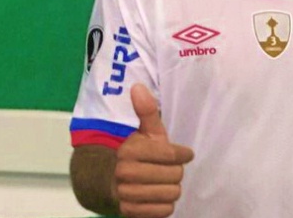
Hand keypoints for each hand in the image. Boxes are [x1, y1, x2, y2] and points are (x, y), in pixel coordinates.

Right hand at [113, 84, 194, 217]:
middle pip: (174, 175)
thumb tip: (138, 86)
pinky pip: (163, 211)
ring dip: (171, 188)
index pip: (171, 155)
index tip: (184, 154)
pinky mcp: (129, 212)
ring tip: (163, 182)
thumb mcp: (144, 132)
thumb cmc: (136, 154)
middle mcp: (125, 172)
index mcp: (129, 150)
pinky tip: (157, 195)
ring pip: (171, 194)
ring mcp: (126, 194)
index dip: (182, 154)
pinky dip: (164, 205)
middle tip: (168, 169)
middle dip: (175, 172)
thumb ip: (146, 111)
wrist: (109, 181)